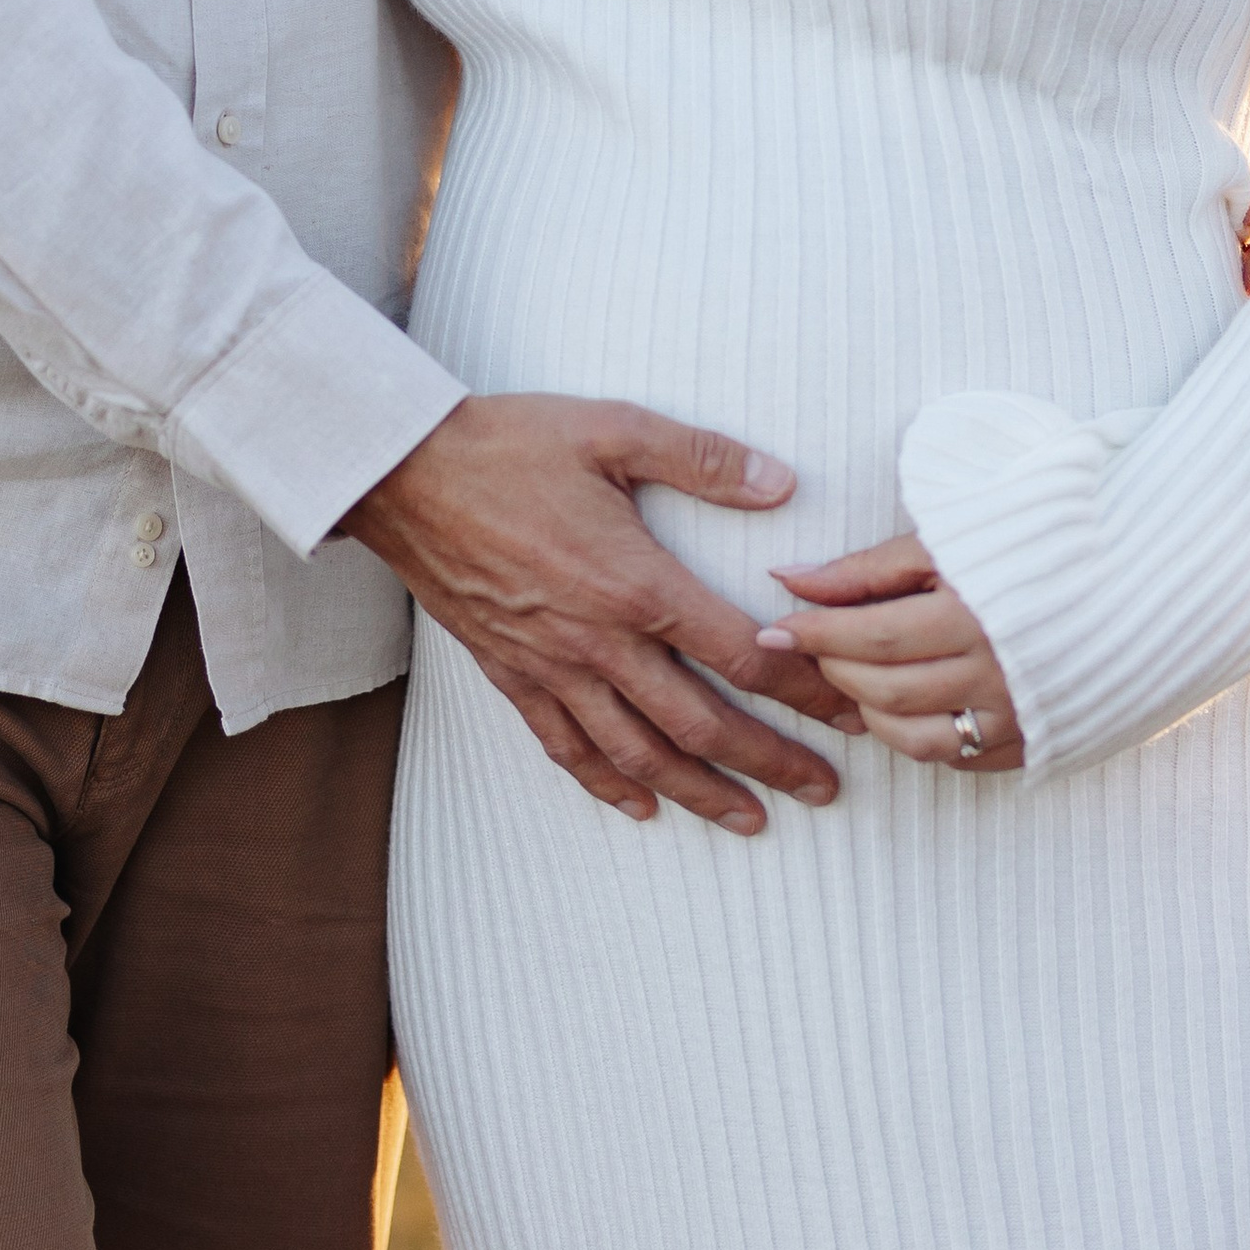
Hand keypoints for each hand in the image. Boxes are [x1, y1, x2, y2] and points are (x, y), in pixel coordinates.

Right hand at [342, 394, 852, 833]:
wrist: (401, 472)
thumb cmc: (507, 443)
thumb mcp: (612, 427)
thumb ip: (701, 458)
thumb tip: (782, 482)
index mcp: (635, 582)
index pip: (741, 652)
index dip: (803, 686)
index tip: (847, 711)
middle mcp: (599, 640)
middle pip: (701, 722)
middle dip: (770, 762)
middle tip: (824, 792)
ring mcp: (551, 666)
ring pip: (637, 753)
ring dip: (698, 793)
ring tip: (749, 821)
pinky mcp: (510, 674)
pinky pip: (565, 747)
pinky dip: (606, 783)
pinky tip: (638, 806)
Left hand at [756, 530, 1024, 773]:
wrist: (1136, 582)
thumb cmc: (1030, 545)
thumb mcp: (947, 541)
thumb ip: (867, 569)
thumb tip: (789, 581)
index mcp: (979, 615)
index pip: (873, 636)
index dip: (815, 634)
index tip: (774, 628)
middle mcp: (999, 677)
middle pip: (885, 688)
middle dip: (834, 666)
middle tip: (813, 642)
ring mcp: (1018, 720)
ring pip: (911, 736)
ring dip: (868, 708)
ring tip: (856, 671)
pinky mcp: (1031, 746)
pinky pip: (951, 758)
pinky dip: (913, 734)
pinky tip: (904, 700)